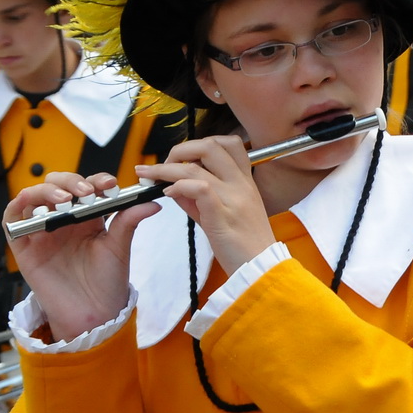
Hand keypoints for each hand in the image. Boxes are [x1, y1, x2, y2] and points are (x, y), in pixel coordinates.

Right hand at [5, 172, 158, 340]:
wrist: (93, 312)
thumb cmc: (107, 281)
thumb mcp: (118, 247)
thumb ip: (129, 221)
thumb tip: (152, 202)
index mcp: (88, 217)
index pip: (87, 186)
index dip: (97, 180)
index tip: (110, 184)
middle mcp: (63, 219)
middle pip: (59, 185)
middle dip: (72, 182)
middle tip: (87, 193)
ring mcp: (42, 230)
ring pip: (35, 196)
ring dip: (48, 190)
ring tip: (66, 200)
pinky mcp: (23, 245)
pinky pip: (12, 218)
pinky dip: (19, 204)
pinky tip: (33, 202)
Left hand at [134, 136, 274, 275]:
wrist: (261, 269)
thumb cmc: (245, 244)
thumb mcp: (224, 214)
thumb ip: (199, 198)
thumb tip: (174, 185)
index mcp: (245, 181)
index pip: (229, 144)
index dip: (201, 144)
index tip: (183, 158)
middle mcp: (241, 184)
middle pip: (210, 146)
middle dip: (180, 150)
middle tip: (164, 164)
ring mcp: (233, 198)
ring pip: (196, 168)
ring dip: (165, 169)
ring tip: (151, 177)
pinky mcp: (222, 215)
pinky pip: (198, 188)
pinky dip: (178, 186)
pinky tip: (169, 194)